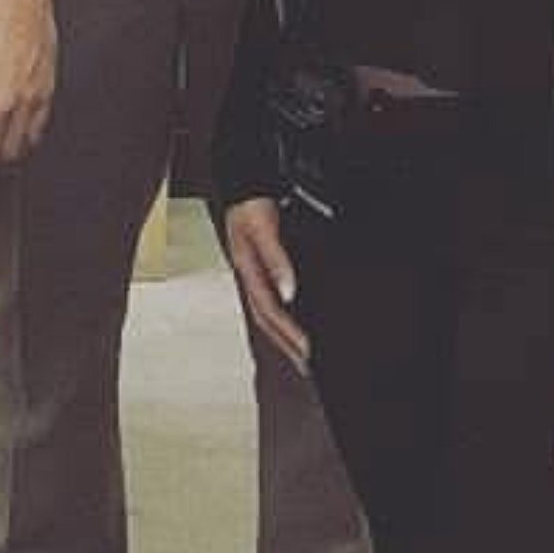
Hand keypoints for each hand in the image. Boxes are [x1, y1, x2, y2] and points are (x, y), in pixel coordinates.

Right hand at [224, 196, 309, 372]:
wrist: (245, 185)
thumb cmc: (251, 205)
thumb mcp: (263, 229)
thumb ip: (276, 259)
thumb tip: (288, 291)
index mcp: (248, 272)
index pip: (270, 312)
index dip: (290, 333)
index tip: (308, 352)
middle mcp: (250, 278)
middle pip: (268, 322)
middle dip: (287, 346)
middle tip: (308, 366)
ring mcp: (254, 276)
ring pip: (269, 315)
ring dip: (285, 336)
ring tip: (303, 356)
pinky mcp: (261, 271)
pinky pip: (273, 302)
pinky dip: (285, 318)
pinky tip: (296, 323)